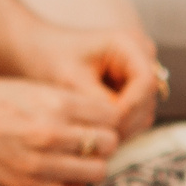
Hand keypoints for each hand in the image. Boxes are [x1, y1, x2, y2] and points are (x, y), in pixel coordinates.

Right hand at [0, 77, 122, 185]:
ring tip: (78, 160)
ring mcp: (38, 163)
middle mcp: (50, 133)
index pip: (110, 115)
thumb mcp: (28, 86)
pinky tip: (63, 177)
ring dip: (92, 166)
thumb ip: (64, 101)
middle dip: (104, 142)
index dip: (108, 119)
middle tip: (92, 141)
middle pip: (108, 144)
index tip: (100, 121)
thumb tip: (100, 114)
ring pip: (96, 172)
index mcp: (54, 102)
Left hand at [7, 16, 162, 138]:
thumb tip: (115, 131)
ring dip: (124, 128)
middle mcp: (140, 56)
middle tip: (101, 142)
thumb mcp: (72, 81)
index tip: (107, 127)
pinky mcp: (132, 88)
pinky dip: (119, 127)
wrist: (37, 51)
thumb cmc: (50, 58)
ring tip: (96, 141)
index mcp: (129, 43)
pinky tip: (97, 136)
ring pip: (143, 111)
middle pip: (148, 99)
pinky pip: (134, 115)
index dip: (131, 108)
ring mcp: (138, 73)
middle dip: (127, 122)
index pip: (145, 82)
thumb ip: (97, 103)